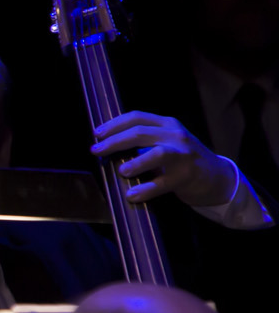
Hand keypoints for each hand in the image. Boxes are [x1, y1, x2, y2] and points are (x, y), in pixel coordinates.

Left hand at [91, 111, 238, 206]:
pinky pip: (163, 183)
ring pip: (156, 154)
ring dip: (135, 163)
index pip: (137, 117)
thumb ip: (144, 140)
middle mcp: (176, 136)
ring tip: (121, 171)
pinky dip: (145, 189)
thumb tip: (107, 144)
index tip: (96, 134)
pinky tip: (132, 195)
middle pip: (140, 133)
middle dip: (114, 142)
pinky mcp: (187, 176)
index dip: (114, 124)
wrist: (218, 177)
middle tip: (96, 151)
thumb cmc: (183, 159)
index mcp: (168, 124)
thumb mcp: (167, 141)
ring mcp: (184, 155)